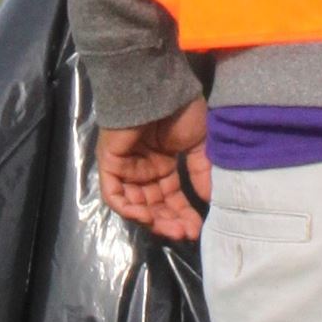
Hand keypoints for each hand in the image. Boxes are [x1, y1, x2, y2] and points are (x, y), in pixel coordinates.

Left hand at [98, 99, 210, 242]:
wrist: (160, 89)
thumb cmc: (180, 110)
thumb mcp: (198, 143)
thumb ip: (201, 172)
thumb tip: (210, 200)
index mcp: (162, 164)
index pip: (171, 198)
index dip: (183, 215)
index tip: (197, 230)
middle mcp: (143, 169)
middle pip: (153, 206)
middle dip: (169, 222)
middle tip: (185, 233)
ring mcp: (125, 167)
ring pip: (135, 204)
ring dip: (152, 220)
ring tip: (171, 228)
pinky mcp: (110, 163)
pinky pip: (114, 194)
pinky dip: (128, 208)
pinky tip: (147, 216)